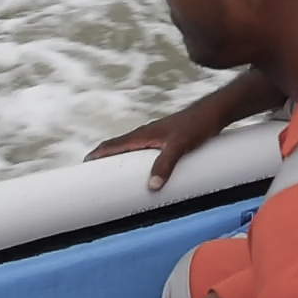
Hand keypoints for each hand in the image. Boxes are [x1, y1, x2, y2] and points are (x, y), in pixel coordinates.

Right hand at [86, 68, 281, 189]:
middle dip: (102, 162)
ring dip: (119, 163)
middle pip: (117, 149)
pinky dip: (135, 163)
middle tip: (90, 180)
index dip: (95, 156)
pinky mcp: (167, 141)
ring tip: (112, 181)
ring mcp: (156, 137)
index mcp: (142, 134)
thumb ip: (166, 164)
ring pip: (130, 151)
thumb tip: (152, 186)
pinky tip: (143, 174)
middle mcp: (145, 135)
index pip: (111, 146)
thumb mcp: (180, 145)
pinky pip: (144, 153)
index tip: (81, 168)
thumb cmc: (197, 124)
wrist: (216, 112)